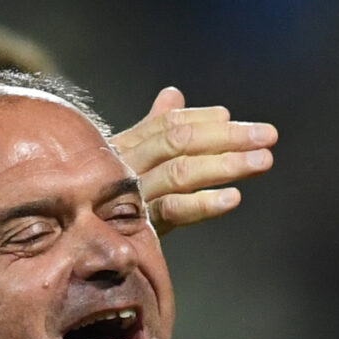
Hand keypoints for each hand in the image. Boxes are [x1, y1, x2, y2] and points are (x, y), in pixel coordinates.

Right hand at [110, 88, 276, 234]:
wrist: (71, 245)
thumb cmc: (104, 199)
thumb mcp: (129, 160)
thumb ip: (153, 127)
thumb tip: (174, 93)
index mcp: (126, 147)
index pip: (168, 124)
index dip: (202, 118)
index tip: (231, 118)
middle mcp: (129, 166)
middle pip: (181, 142)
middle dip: (228, 136)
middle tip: (268, 136)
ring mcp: (135, 196)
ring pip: (182, 172)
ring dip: (226, 164)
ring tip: (263, 161)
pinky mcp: (141, 227)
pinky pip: (174, 210)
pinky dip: (204, 204)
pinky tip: (233, 198)